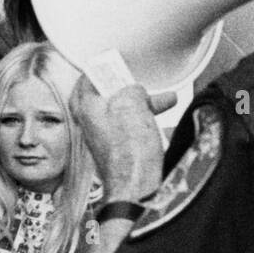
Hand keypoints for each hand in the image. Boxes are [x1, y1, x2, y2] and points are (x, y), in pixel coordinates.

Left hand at [69, 77, 172, 201]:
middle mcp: (91, 124)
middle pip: (106, 96)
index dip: (101, 69)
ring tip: (167, 100)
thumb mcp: (132, 102)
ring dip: (143, 104)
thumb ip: (130, 89)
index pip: (86, 80)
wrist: (136, 188)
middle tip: (141, 82)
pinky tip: (162, 123)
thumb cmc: (129, 150)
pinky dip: (145, 122)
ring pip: (123, 112)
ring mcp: (104, 139)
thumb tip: (134, 92)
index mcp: (86, 108)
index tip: (113, 64)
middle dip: (128, 87)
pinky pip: (130, 130)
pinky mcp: (118, 152)